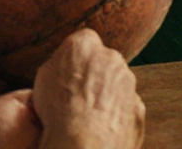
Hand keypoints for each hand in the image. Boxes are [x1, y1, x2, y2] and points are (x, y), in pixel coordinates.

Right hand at [33, 28, 145, 148]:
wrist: (84, 141)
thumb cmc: (58, 108)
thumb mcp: (43, 76)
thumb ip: (59, 62)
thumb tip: (66, 62)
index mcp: (85, 43)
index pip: (82, 42)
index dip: (74, 60)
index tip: (66, 77)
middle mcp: (112, 57)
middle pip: (103, 62)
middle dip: (94, 75)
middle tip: (76, 97)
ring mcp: (129, 82)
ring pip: (117, 85)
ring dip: (106, 96)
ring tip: (86, 117)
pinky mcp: (138, 107)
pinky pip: (127, 108)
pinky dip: (117, 116)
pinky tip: (101, 128)